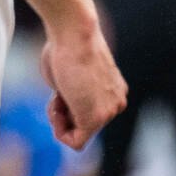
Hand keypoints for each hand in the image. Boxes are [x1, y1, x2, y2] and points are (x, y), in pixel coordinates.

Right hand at [40, 19, 126, 150]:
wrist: (74, 34)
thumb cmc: (66, 46)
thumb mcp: (71, 75)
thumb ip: (73, 94)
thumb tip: (66, 99)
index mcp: (114, 92)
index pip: (86, 116)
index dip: (66, 109)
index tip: (60, 91)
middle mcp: (116, 103)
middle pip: (82, 126)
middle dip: (63, 114)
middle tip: (58, 93)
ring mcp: (109, 112)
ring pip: (78, 135)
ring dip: (60, 120)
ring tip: (59, 95)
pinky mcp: (96, 118)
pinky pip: (75, 142)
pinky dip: (60, 131)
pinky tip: (58, 106)